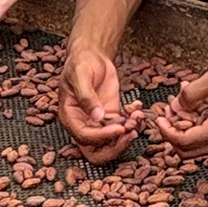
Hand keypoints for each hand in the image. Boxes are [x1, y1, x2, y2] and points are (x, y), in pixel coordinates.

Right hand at [58, 45, 139, 163]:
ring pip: (113, 142)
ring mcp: (98, 122)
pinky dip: (133, 122)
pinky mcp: (112, 116)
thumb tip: (97, 117)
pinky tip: (137, 109)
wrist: (91, 55)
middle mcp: (83, 124)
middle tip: (131, 133)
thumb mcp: (81, 75)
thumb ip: (87, 96)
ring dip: (128, 133)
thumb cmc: (81, 63)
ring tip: (137, 116)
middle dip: (116, 146)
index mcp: (70, 117)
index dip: (102, 136)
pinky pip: (123, 128)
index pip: (84, 137)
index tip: (120, 128)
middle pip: (97, 151)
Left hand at [153, 58, 207, 157]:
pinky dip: (196, 126)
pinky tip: (195, 105)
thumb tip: (176, 106)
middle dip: (172, 135)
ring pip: (198, 147)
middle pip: (188, 152)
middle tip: (165, 115)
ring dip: (184, 130)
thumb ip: (191, 93)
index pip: (183, 142)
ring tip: (179, 105)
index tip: (157, 118)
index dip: (165, 131)